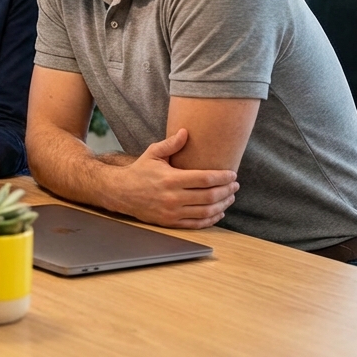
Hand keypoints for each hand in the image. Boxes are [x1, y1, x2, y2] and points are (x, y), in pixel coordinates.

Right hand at [108, 128, 238, 228]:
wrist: (121, 192)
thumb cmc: (140, 171)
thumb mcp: (153, 153)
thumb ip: (171, 144)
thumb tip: (185, 132)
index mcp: (171, 179)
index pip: (205, 179)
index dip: (223, 177)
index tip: (233, 174)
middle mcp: (173, 197)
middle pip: (210, 196)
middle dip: (227, 191)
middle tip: (235, 186)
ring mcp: (172, 212)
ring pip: (206, 211)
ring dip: (223, 205)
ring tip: (230, 197)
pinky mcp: (171, 222)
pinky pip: (196, 224)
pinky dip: (211, 219)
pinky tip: (219, 212)